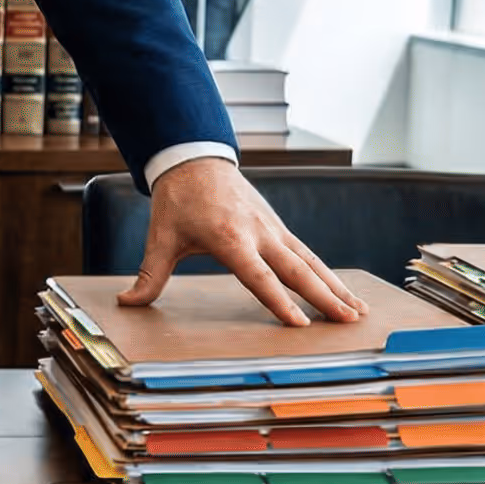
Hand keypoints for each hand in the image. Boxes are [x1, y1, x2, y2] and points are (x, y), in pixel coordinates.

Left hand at [118, 157, 365, 326]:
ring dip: (335, 287)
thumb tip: (128, 302)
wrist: (195, 159)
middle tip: (347, 321)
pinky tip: (342, 292)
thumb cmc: (177, 200)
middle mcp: (258, 233)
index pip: (259, 277)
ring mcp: (273, 228)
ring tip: (356, 312)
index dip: (279, 302)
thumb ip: (150, 275)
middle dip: (323, 297)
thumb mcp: (160, 237)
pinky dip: (327, 273)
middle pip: (297, 270)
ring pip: (311, 262)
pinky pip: (307, 253)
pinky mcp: (278, 227)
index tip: (299, 324)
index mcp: (229, 238)